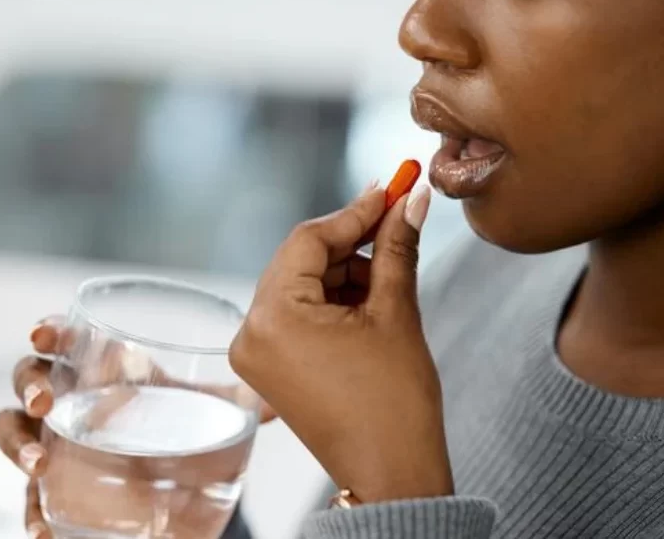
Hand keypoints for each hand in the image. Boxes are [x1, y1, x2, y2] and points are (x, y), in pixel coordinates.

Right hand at [0, 317, 274, 538]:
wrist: (173, 475)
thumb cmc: (181, 424)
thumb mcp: (206, 408)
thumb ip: (239, 398)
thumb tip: (280, 401)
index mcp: (107, 366)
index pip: (68, 336)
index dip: (50, 330)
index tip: (44, 334)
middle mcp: (74, 398)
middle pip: (31, 378)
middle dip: (30, 385)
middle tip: (44, 404)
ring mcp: (59, 440)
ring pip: (14, 430)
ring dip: (17, 445)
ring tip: (38, 466)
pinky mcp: (57, 483)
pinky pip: (29, 492)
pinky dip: (30, 509)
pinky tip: (42, 529)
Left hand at [230, 185, 453, 503]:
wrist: (392, 474)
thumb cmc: (395, 405)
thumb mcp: (396, 313)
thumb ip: (397, 247)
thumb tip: (411, 201)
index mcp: (273, 317)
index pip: (309, 238)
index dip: (356, 211)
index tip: (392, 189)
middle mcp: (252, 331)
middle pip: (302, 259)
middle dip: (353, 242)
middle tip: (398, 220)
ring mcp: (256, 350)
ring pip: (302, 283)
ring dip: (346, 271)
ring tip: (390, 278)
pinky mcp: (270, 364)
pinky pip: (297, 311)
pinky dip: (332, 299)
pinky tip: (368, 301)